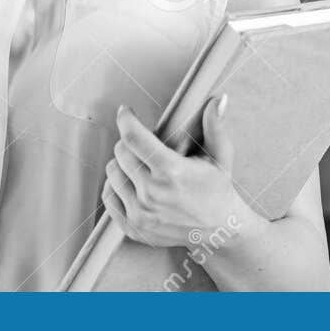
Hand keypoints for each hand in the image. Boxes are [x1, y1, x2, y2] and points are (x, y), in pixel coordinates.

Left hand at [101, 95, 261, 248]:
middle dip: (129, 142)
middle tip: (143, 144)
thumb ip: (215, 126)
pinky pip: (109, 196)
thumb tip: (218, 99)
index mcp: (173, 172)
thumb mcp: (221, 156)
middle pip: (120, 152)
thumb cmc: (218, 189)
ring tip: (139, 164)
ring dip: (122, 164)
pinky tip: (131, 181)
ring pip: (112, 173)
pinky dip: (116, 185)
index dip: (126, 119)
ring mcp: (141, 214)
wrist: (218, 231)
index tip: (126, 111)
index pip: (134, 138)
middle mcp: (153, 194)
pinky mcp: (133, 228)